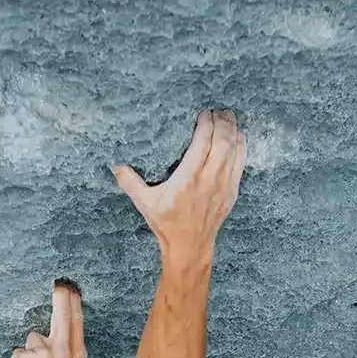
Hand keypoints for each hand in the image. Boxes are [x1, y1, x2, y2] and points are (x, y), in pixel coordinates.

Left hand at [8, 282, 86, 357]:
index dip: (72, 302)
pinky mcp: (24, 355)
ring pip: (34, 338)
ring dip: (32, 350)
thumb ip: (69, 351)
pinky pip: (21, 351)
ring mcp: (42, 352)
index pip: (76, 320)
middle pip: (61, 314)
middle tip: (60, 285)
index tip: (69, 288)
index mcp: (77, 355)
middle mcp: (62, 350)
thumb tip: (65, 326)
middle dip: (61, 297)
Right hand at [113, 109, 245, 265]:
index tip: (203, 112)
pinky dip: (242, 146)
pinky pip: (241, 164)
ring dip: (233, 130)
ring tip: (228, 116)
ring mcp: (224, 186)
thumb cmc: (167, 225)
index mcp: (188, 179)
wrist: (190, 248)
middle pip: (223, 142)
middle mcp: (209, 180)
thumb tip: (115, 165)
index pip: (203, 142)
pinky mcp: (232, 192)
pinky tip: (238, 136)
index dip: (206, 123)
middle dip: (222, 121)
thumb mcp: (145, 204)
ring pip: (235, 150)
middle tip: (217, 109)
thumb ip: (129, 183)